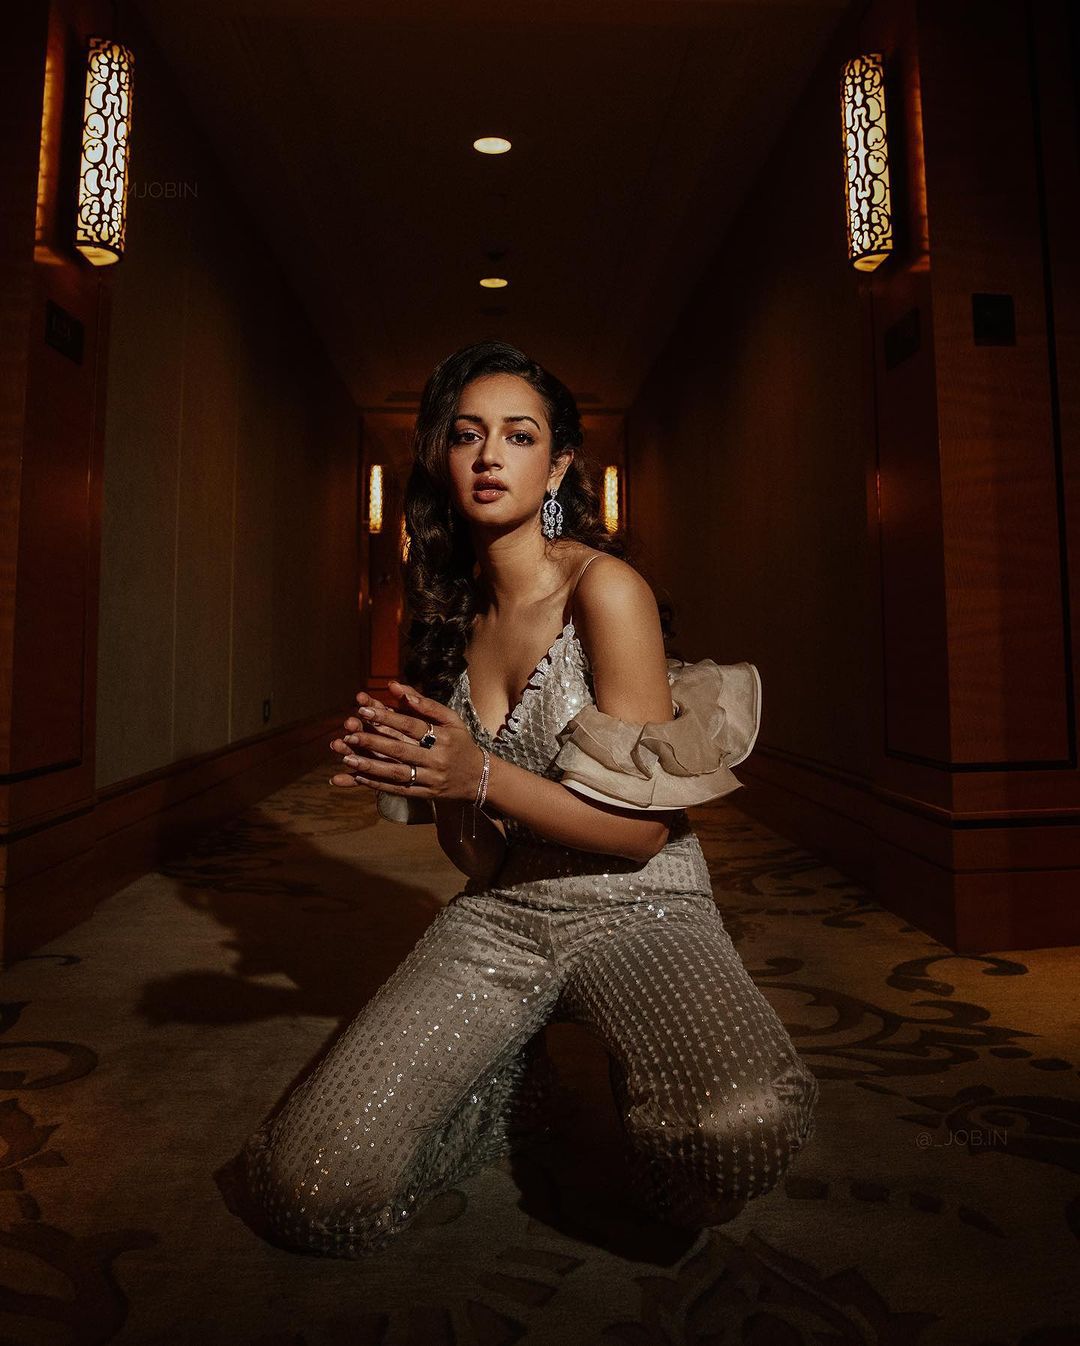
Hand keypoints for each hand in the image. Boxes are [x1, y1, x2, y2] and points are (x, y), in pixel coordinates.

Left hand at [330, 680, 484, 800]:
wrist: (480, 778)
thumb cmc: (461, 743)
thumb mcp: (451, 719)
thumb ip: (425, 703)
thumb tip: (396, 687)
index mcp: (444, 737)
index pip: (412, 725)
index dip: (387, 717)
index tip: (363, 709)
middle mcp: (437, 759)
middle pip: (401, 749)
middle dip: (373, 742)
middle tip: (349, 734)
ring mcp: (431, 779)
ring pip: (397, 772)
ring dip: (370, 766)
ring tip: (347, 758)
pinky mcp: (425, 795)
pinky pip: (398, 789)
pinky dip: (378, 784)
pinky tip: (359, 777)